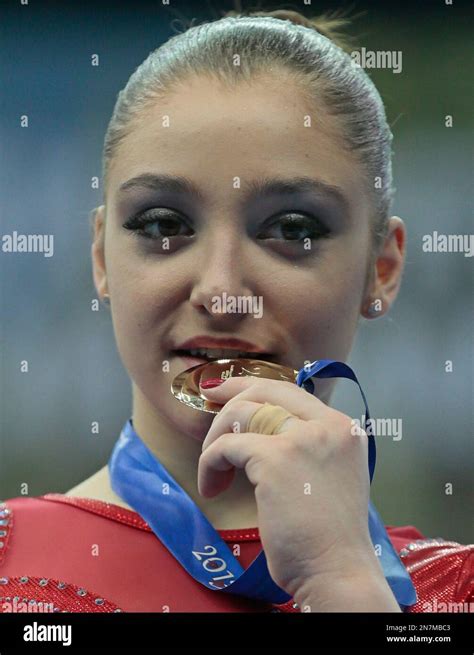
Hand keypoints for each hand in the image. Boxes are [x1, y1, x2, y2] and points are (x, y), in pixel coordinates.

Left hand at [198, 375, 383, 602]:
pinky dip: (210, 464)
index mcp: (343, 429)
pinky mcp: (276, 458)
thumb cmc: (329, 536)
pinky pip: (226, 447)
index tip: (229, 392)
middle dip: (232, 393)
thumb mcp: (328, 476)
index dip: (255, 387)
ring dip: (217, 437)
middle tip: (208, 399)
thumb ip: (306, 448)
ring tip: (213, 468)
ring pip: (242, 413)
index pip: (292, 392)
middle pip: (267, 390)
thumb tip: (260, 431)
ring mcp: (302, 438)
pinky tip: (211, 487)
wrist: (337, 572)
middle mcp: (327, 425)